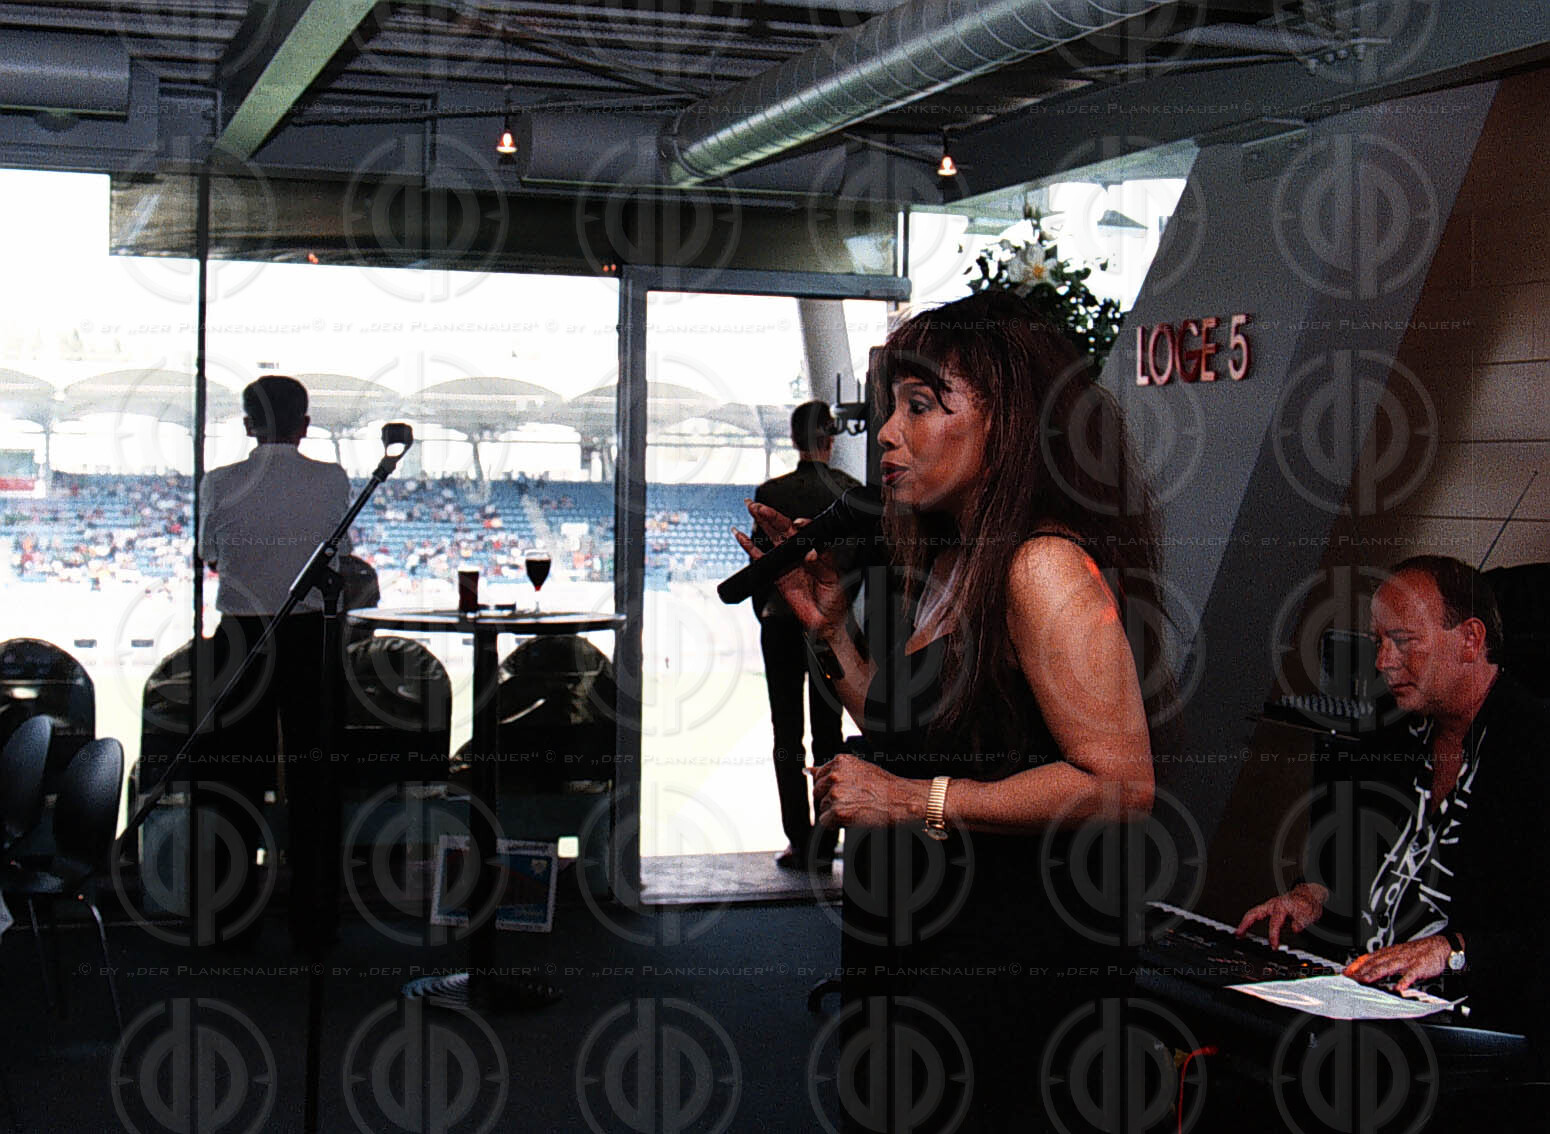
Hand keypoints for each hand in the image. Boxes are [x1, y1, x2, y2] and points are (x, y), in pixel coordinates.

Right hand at [734, 500, 849, 633]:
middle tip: (758, 504)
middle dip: (770, 514)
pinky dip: (750, 548)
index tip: (796, 523)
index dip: (798, 524)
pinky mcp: (777, 575)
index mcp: (815, 549)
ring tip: (750, 509)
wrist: (826, 620)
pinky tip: (742, 537)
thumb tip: (810, 552)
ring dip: (761, 523)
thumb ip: (820, 563)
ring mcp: (787, 563)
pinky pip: (761, 559)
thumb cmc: (835, 598)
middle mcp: (799, 553)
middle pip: (783, 529)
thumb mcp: (833, 577)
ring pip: (771, 538)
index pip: (803, 530)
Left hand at [810, 753, 920, 829]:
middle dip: (830, 800)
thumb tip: (806, 770)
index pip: (819, 777)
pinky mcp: (838, 812)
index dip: (832, 788)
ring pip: (822, 808)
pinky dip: (835, 824)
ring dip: (835, 812)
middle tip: (854, 801)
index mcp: (839, 761)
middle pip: (818, 793)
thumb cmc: (884, 786)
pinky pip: (825, 822)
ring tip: (857, 808)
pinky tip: (852, 819)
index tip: (847, 791)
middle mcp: (835, 775)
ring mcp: (835, 793)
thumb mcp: (858, 769)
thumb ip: (832, 770)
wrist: (902, 801)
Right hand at [1235, 883, 1327, 948]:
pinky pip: (1255, 914)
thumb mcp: (1310, 913)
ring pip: (1252, 912)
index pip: (1274, 922)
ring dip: (1244, 922)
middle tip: (1238, 934)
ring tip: (1238, 933)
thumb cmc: (1307, 904)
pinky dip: (1248, 920)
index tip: (1273, 946)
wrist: (1308, 895)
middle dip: (1245, 924)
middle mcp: (1272, 905)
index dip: (1273, 935)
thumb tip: (1296, 928)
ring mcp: (1269, 906)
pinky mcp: (1268, 908)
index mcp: (1282, 906)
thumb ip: (1302, 921)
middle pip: (1254, 913)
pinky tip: (1245, 927)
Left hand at [1344, 935, 1450, 992]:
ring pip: (1388, 967)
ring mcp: (1406, 961)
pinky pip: (1410, 975)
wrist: (1439, 946)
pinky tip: (1398, 988)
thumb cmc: (1418, 952)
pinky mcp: (1418, 967)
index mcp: (1389, 952)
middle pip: (1374, 963)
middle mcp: (1395, 955)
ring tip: (1365, 981)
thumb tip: (1371, 969)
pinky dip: (1404, 981)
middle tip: (1349, 979)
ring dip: (1375, 974)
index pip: (1368, 958)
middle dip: (1361, 971)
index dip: (1356, 965)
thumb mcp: (1399, 954)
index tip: (1346, 972)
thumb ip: (1386, 961)